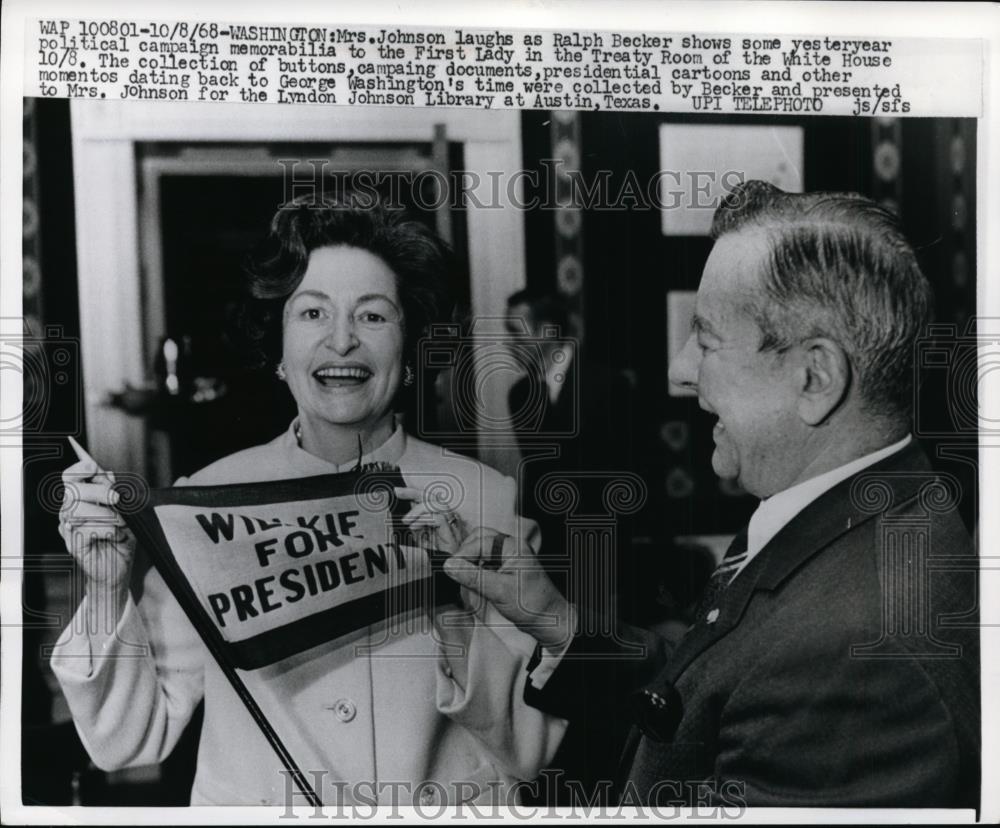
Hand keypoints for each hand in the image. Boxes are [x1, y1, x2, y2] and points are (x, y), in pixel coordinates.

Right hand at [58, 458, 135, 592]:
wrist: (120, 567)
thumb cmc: (121, 537)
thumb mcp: (125, 511)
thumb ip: (115, 492)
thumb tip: (108, 473)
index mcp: (81, 499)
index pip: (70, 477)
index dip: (78, 469)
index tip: (93, 466)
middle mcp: (70, 511)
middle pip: (72, 491)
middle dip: (99, 492)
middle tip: (118, 499)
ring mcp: (69, 528)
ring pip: (76, 510)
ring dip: (105, 514)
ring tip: (121, 523)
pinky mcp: (73, 544)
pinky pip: (84, 530)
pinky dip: (106, 530)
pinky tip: (115, 535)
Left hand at [394, 486, 466, 553]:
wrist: (444, 571)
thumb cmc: (435, 557)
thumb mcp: (419, 538)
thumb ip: (415, 524)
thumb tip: (405, 514)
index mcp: (439, 518)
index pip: (428, 499)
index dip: (413, 493)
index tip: (398, 491)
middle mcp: (447, 519)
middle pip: (433, 497)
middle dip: (413, 492)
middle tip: (398, 492)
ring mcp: (451, 526)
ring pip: (437, 504)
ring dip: (418, 510)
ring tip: (406, 520)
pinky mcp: (452, 534)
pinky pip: (439, 518)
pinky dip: (424, 520)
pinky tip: (415, 527)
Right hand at [442, 528, 573, 649]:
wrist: (547, 619)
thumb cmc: (532, 605)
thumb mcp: (499, 591)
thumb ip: (473, 577)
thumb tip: (451, 566)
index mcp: (514, 547)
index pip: (480, 541)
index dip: (463, 554)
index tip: (450, 568)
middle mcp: (511, 548)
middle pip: (480, 539)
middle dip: (465, 553)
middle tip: (455, 570)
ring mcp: (508, 557)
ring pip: (481, 549)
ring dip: (470, 560)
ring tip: (463, 576)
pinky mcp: (505, 567)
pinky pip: (485, 560)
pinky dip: (475, 568)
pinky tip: (472, 580)